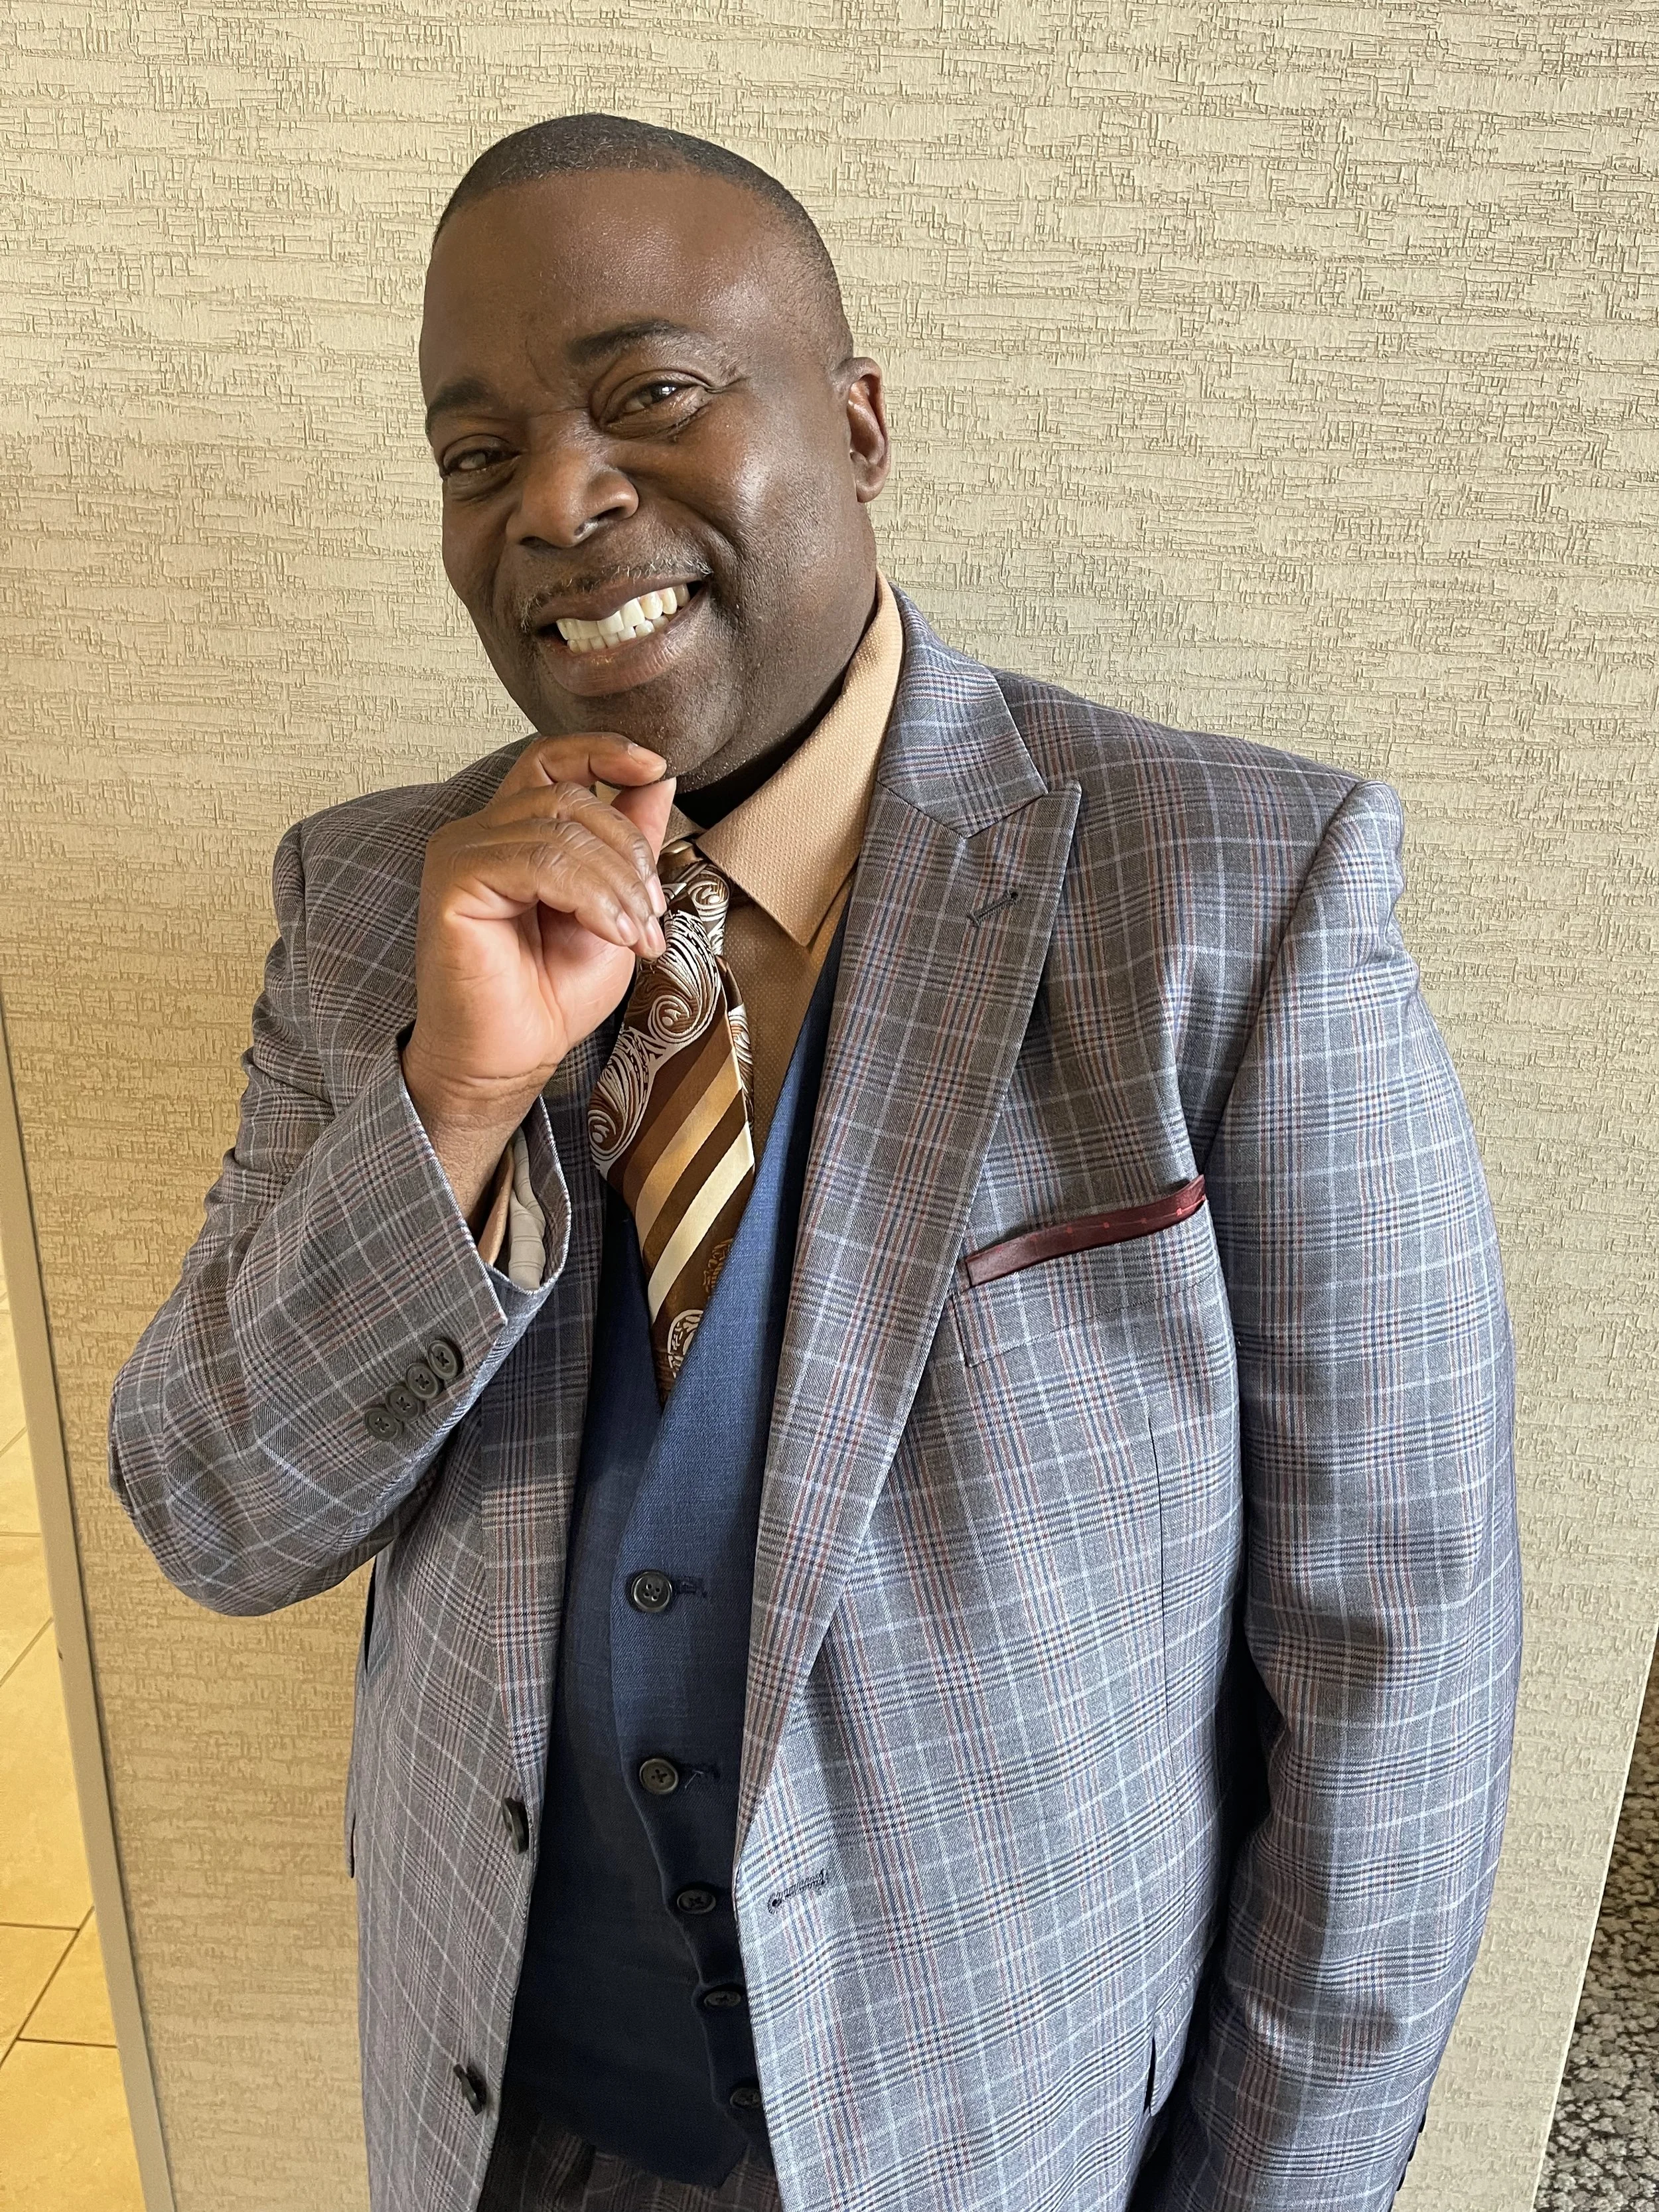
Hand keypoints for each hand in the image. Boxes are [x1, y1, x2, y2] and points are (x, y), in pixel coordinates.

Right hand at [400, 734, 676, 1220]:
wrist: (511, 1058)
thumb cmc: (552, 993)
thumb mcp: (614, 907)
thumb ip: (630, 844)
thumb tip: (659, 777)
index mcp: (513, 832)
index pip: (551, 760)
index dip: (602, 750)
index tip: (654, 766)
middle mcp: (480, 833)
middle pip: (570, 797)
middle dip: (629, 854)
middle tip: (652, 916)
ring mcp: (462, 852)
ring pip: (560, 827)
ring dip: (617, 883)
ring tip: (635, 936)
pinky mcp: (454, 880)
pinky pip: (538, 859)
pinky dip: (589, 894)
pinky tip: (610, 934)